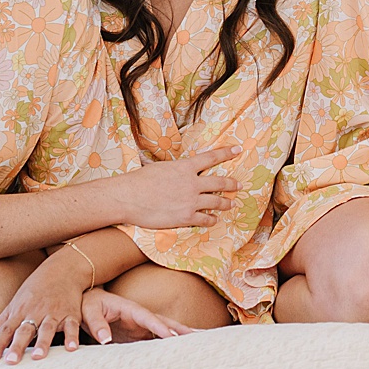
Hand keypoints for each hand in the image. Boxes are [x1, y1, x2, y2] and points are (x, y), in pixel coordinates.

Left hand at [0, 251, 92, 362]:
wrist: (63, 270)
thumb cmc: (34, 291)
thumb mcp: (13, 306)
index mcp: (19, 312)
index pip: (5, 329)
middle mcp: (35, 312)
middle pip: (24, 330)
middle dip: (17, 345)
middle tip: (11, 361)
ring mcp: (54, 313)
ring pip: (47, 328)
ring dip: (42, 342)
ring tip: (38, 357)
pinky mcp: (71, 314)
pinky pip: (72, 326)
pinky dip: (72, 337)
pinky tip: (72, 349)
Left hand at [80, 288, 193, 344]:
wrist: (86, 303)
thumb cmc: (88, 305)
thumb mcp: (89, 311)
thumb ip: (97, 324)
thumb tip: (106, 340)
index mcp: (130, 309)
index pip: (148, 318)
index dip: (159, 326)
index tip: (171, 336)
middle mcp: (139, 317)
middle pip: (164, 322)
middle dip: (181, 329)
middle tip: (199, 337)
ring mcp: (140, 327)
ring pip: (164, 332)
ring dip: (180, 337)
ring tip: (199, 344)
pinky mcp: (137, 336)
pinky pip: (155, 342)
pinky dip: (167, 347)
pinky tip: (178, 354)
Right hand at [116, 146, 240, 228]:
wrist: (128, 197)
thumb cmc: (139, 181)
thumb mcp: (161, 168)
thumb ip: (176, 169)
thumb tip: (178, 169)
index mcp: (185, 167)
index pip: (212, 157)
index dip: (227, 152)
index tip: (238, 148)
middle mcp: (192, 183)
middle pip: (220, 182)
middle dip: (232, 183)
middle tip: (239, 185)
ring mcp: (191, 201)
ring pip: (217, 201)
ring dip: (226, 203)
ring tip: (231, 204)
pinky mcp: (186, 217)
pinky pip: (205, 219)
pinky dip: (211, 219)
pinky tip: (214, 220)